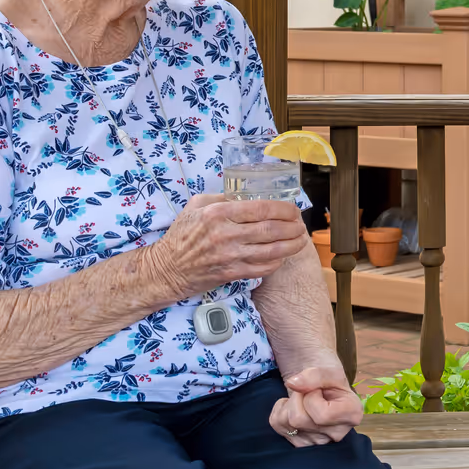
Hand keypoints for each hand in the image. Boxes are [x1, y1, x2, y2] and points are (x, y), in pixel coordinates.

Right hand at [150, 194, 310, 301]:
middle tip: (301, 224)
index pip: (261, 208)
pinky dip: (278, 261)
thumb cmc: (182, 235)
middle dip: (293, 226)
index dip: (284, 209)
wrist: (167, 268)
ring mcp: (230, 256)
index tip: (293, 209)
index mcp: (219, 213)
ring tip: (300, 240)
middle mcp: (226, 234)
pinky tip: (283, 255)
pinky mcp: (232, 273)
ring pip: (272, 250)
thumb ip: (222, 198)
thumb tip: (248, 196)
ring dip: (292, 245)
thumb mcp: (196, 206)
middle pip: (272, 229)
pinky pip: (263, 268)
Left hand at [270, 360, 361, 444]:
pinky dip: (281, 410)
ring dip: (289, 403)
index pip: (322, 415)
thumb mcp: (328, 371)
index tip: (318, 390)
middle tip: (309, 392)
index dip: (312, 396)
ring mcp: (317, 442)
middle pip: (299, 420)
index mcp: (351, 415)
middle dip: (298, 397)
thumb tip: (292, 383)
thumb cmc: (330, 380)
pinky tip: (295, 407)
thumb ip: (314, 375)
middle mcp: (337, 434)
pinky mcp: (300, 443)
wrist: (322, 387)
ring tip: (303, 399)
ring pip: (287, 423)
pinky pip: (277, 424)